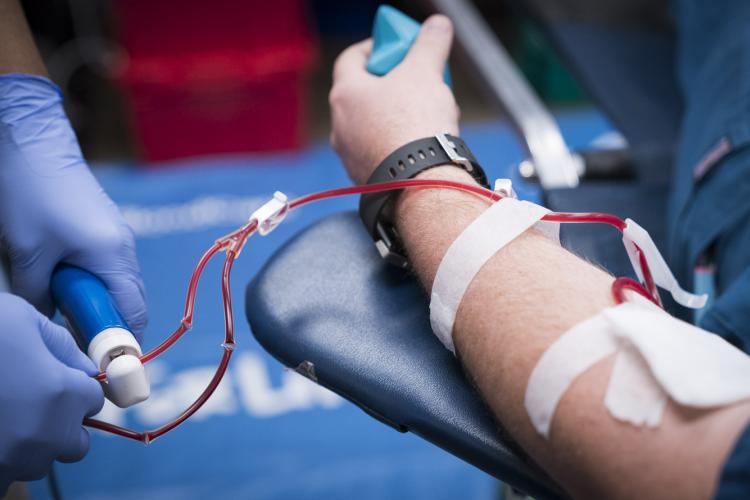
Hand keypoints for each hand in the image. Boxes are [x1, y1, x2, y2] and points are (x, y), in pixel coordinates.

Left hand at [0, 74, 146, 338]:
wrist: (32, 139)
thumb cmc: (30, 193)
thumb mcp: (27, 253)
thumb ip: (39, 295)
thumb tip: (45, 327)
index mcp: (113, 257)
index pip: (131, 315)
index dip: (121, 346)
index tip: (106, 372)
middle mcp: (124, 249)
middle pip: (128, 303)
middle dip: (107, 328)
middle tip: (79, 348)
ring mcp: (116, 237)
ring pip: (117, 287)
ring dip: (96, 305)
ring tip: (66, 315)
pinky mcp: (104, 229)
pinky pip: (107, 269)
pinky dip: (91, 285)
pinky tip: (65, 285)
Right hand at [0, 293, 103, 493]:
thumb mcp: (20, 318)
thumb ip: (60, 343)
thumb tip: (83, 367)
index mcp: (63, 394)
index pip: (94, 400)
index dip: (74, 387)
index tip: (52, 380)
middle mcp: (47, 435)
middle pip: (74, 441)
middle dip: (61, 425)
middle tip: (29, 404)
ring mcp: (15, 462)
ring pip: (39, 462)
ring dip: (29, 446)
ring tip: (2, 417)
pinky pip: (6, 478)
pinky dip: (2, 462)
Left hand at [329, 15, 458, 184]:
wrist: (419, 182)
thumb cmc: (414, 124)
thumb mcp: (425, 72)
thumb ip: (429, 44)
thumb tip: (437, 27)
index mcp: (345, 94)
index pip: (351, 58)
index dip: (375, 48)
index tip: (396, 47)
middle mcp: (340, 125)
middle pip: (363, 92)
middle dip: (392, 82)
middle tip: (417, 78)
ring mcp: (350, 155)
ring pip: (372, 124)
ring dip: (395, 115)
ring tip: (426, 113)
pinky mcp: (366, 177)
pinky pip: (380, 151)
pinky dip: (397, 142)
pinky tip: (422, 142)